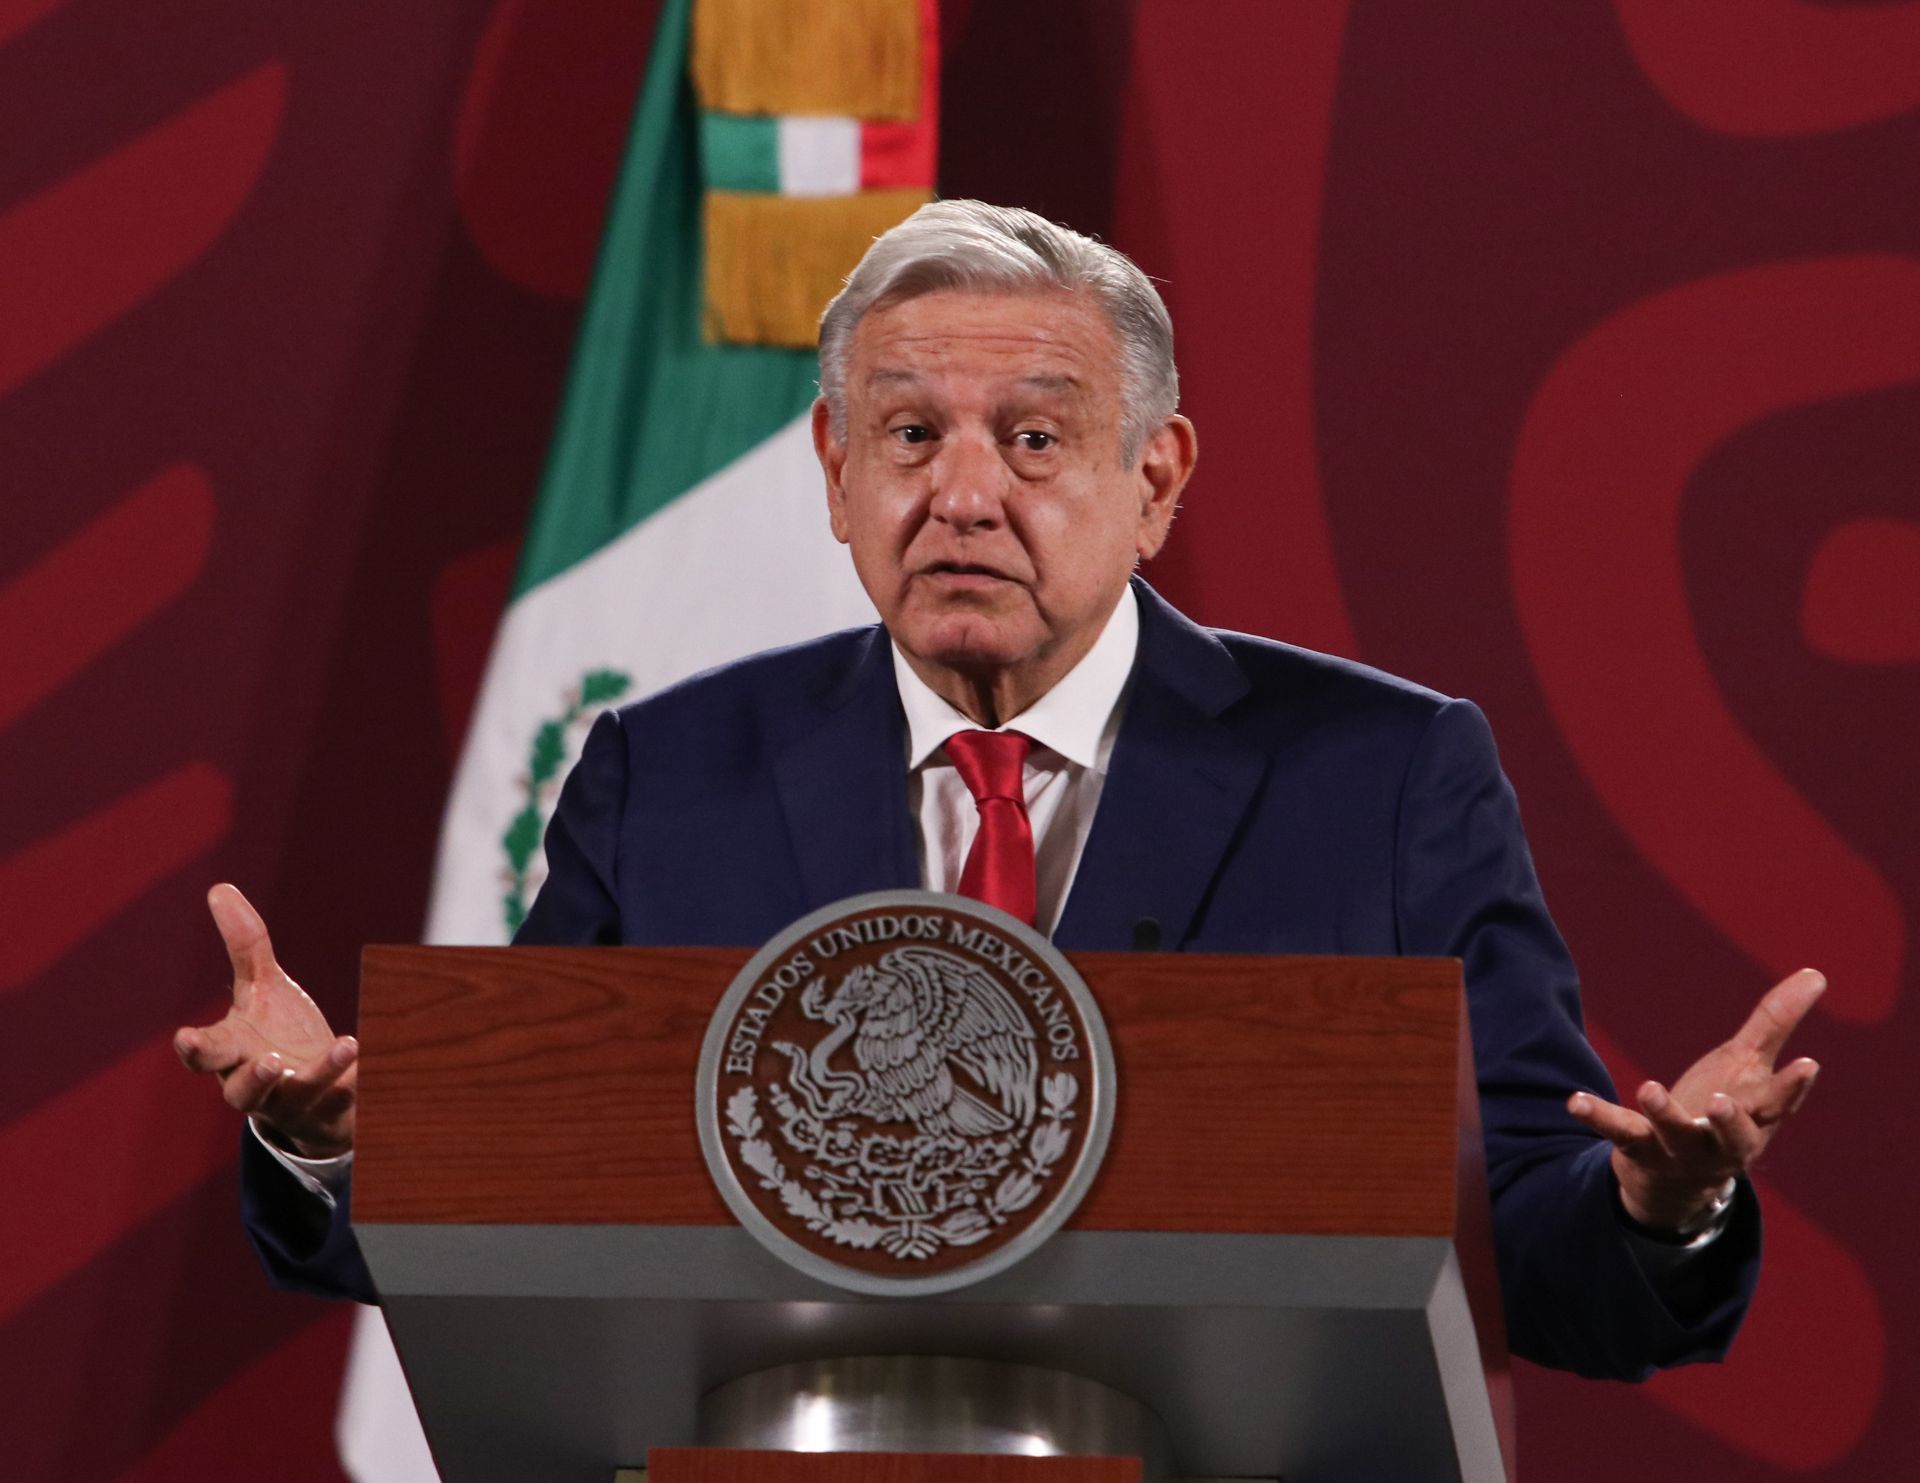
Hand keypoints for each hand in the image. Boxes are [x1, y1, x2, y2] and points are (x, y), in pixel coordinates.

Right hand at [173, 883, 357, 1157]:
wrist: (314, 1094)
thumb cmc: (277, 1035)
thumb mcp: (263, 988)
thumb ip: (245, 946)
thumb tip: (220, 888)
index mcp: (232, 1052)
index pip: (203, 1054)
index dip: (193, 1048)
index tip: (186, 1037)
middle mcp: (256, 1084)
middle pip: (241, 1090)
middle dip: (254, 1078)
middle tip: (270, 1062)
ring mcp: (293, 1103)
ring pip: (297, 1097)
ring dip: (319, 1073)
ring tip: (345, 1044)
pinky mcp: (329, 1110)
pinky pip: (342, 1102)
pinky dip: (356, 1082)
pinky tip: (373, 1061)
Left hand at [1568, 967, 1823, 1231]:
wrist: (1679, 1178)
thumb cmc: (1722, 1112)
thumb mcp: (1748, 1066)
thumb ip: (1775, 1022)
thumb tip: (1815, 973)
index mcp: (1755, 1119)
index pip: (1779, 1104)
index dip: (1793, 1086)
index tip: (1807, 1063)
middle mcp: (1722, 1143)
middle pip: (1734, 1138)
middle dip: (1731, 1122)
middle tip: (1723, 1102)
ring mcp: (1680, 1150)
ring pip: (1676, 1137)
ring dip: (1665, 1115)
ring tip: (1650, 1088)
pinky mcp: (1639, 1150)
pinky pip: (1618, 1133)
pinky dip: (1598, 1117)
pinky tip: (1575, 1101)